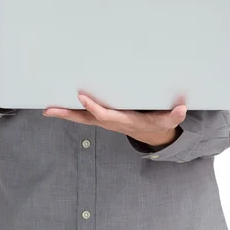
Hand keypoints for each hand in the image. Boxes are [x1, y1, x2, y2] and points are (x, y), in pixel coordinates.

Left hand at [43, 94, 186, 146]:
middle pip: (84, 119)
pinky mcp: (101, 116)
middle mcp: (108, 121)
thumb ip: (173, 115)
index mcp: (122, 120)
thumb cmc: (157, 122)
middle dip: (67, 114)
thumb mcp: (167, 120)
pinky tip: (57, 104)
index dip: (93, 107)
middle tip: (49, 110)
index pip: (104, 115)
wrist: (151, 133)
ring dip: (63, 112)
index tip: (82, 97)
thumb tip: (182, 109)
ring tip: (47, 108)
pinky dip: (69, 110)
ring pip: (80, 117)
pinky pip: (82, 114)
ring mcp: (103, 120)